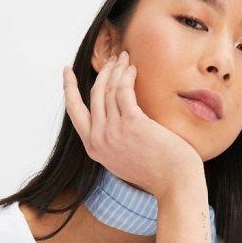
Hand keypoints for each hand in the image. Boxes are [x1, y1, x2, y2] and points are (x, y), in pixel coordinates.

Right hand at [62, 51, 202, 198]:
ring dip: (117, 69)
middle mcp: (98, 139)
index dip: (69, 88)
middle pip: (93, 94)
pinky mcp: (131, 123)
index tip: (67, 71)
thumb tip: (112, 117)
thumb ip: (112, 140)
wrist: (174, 183)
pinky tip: (133, 69)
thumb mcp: (123, 159)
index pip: (74, 112)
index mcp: (93, 148)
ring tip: (126, 59)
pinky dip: (127, 75)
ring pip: (108, 89)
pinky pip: (123, 90)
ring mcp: (113, 131)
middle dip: (103, 71)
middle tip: (113, 59)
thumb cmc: (155, 172)